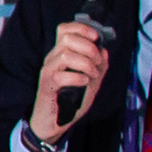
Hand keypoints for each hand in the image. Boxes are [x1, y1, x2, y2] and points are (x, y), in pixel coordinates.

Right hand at [29, 16, 114, 144]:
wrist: (55, 123)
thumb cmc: (70, 101)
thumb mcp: (91, 81)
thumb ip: (99, 65)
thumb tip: (104, 50)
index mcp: (61, 54)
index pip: (65, 29)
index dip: (82, 28)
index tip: (96, 38)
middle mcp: (52, 59)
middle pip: (67, 38)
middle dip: (89, 48)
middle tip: (97, 63)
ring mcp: (48, 71)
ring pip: (66, 54)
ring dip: (86, 64)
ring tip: (92, 75)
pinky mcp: (47, 85)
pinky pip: (62, 75)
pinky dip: (78, 78)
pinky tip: (84, 83)